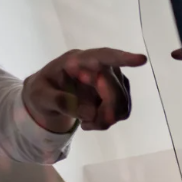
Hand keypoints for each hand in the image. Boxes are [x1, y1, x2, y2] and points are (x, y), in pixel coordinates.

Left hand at [23, 48, 146, 133]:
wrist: (46, 98)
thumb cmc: (41, 91)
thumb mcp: (39, 96)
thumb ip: (59, 102)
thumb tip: (90, 113)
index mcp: (77, 60)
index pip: (103, 56)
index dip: (123, 58)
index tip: (141, 60)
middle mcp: (99, 66)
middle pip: (115, 90)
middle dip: (106, 112)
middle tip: (88, 125)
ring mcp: (110, 79)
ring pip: (122, 103)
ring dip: (106, 119)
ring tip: (86, 122)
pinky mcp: (116, 92)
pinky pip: (122, 110)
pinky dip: (108, 121)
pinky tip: (92, 120)